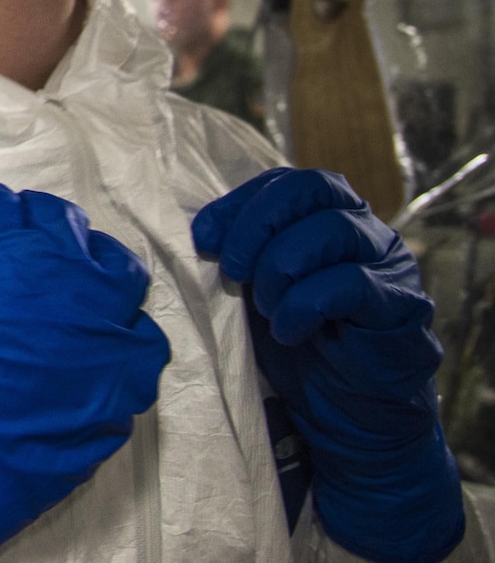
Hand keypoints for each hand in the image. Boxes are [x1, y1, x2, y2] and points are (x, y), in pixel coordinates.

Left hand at [194, 168, 462, 562]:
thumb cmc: (296, 344)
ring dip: (281, 266)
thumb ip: (237, 255)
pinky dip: (306, 303)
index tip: (204, 238)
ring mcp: (389, 264)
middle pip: (311, 190)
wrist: (346, 416)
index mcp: (327, 216)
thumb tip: (195, 233)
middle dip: (257, 226)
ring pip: (333, 230)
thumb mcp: (253, 290)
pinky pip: (352, 283)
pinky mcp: (402, 305)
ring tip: (263, 308)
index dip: (239, 204)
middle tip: (231, 271)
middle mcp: (364, 229)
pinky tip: (287, 331)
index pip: (285, 182)